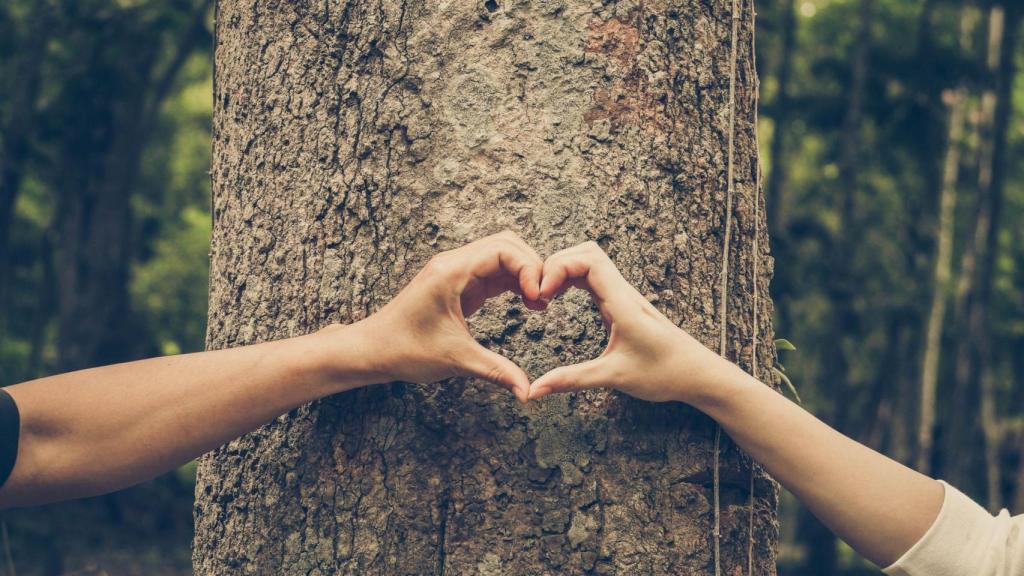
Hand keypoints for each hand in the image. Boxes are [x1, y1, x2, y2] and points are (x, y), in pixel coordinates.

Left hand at [350, 231, 543, 401]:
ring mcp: (456, 272)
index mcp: (451, 271)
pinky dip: (514, 283)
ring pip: (502, 255)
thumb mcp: (456, 360)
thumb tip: (527, 393)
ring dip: (525, 273)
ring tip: (539, 302)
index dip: (529, 268)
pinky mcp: (459, 284)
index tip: (539, 298)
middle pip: (507, 244)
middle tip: (545, 297)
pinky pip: (494, 273)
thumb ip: (496, 371)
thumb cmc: (404, 350)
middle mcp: (454, 264)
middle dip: (532, 266)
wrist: (373, 350)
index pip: (503, 249)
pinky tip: (528, 303)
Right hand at [527, 242, 730, 403]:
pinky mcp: (623, 303)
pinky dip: (572, 279)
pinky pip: (594, 277)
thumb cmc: (664, 373)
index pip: (588, 260)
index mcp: (623, 303)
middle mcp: (624, 292)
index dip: (559, 267)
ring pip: (590, 261)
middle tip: (537, 293)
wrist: (698, 374)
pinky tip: (559, 297)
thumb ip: (572, 380)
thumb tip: (535, 390)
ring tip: (544, 295)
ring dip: (563, 269)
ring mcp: (624, 295)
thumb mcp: (613, 377)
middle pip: (585, 251)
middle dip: (556, 263)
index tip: (542, 293)